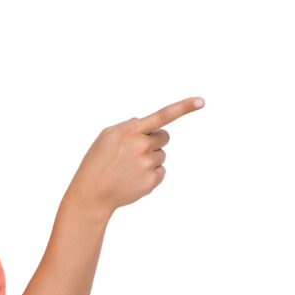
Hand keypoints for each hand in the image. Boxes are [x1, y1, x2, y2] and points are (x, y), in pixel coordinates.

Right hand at [66, 96, 203, 217]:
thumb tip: (143, 121)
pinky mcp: (152, 180)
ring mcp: (148, 164)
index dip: (184, 107)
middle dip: (154, 141)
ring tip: (129, 168)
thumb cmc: (97, 162)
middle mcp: (141, 145)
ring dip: (149, 158)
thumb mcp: (107, 136)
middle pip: (164, 136)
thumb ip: (128, 126)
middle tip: (135, 151)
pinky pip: (161, 171)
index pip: (162, 115)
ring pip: (161, 155)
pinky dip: (151, 174)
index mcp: (130, 130)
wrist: (92, 194)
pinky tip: (133, 178)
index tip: (201, 101)